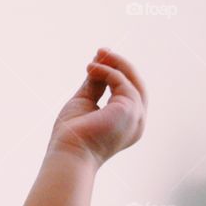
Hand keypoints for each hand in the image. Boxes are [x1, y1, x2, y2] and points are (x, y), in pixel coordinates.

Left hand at [48, 48, 147, 168]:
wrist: (68, 155)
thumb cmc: (71, 136)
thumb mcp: (84, 103)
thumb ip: (94, 85)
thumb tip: (98, 65)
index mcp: (127, 123)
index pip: (128, 93)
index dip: (116, 74)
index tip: (99, 60)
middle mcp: (137, 121)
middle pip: (135, 85)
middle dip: (119, 65)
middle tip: (101, 50)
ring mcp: (137, 117)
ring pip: (132, 81)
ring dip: (115, 64)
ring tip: (97, 55)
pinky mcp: (130, 110)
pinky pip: (122, 82)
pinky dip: (107, 72)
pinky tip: (91, 68)